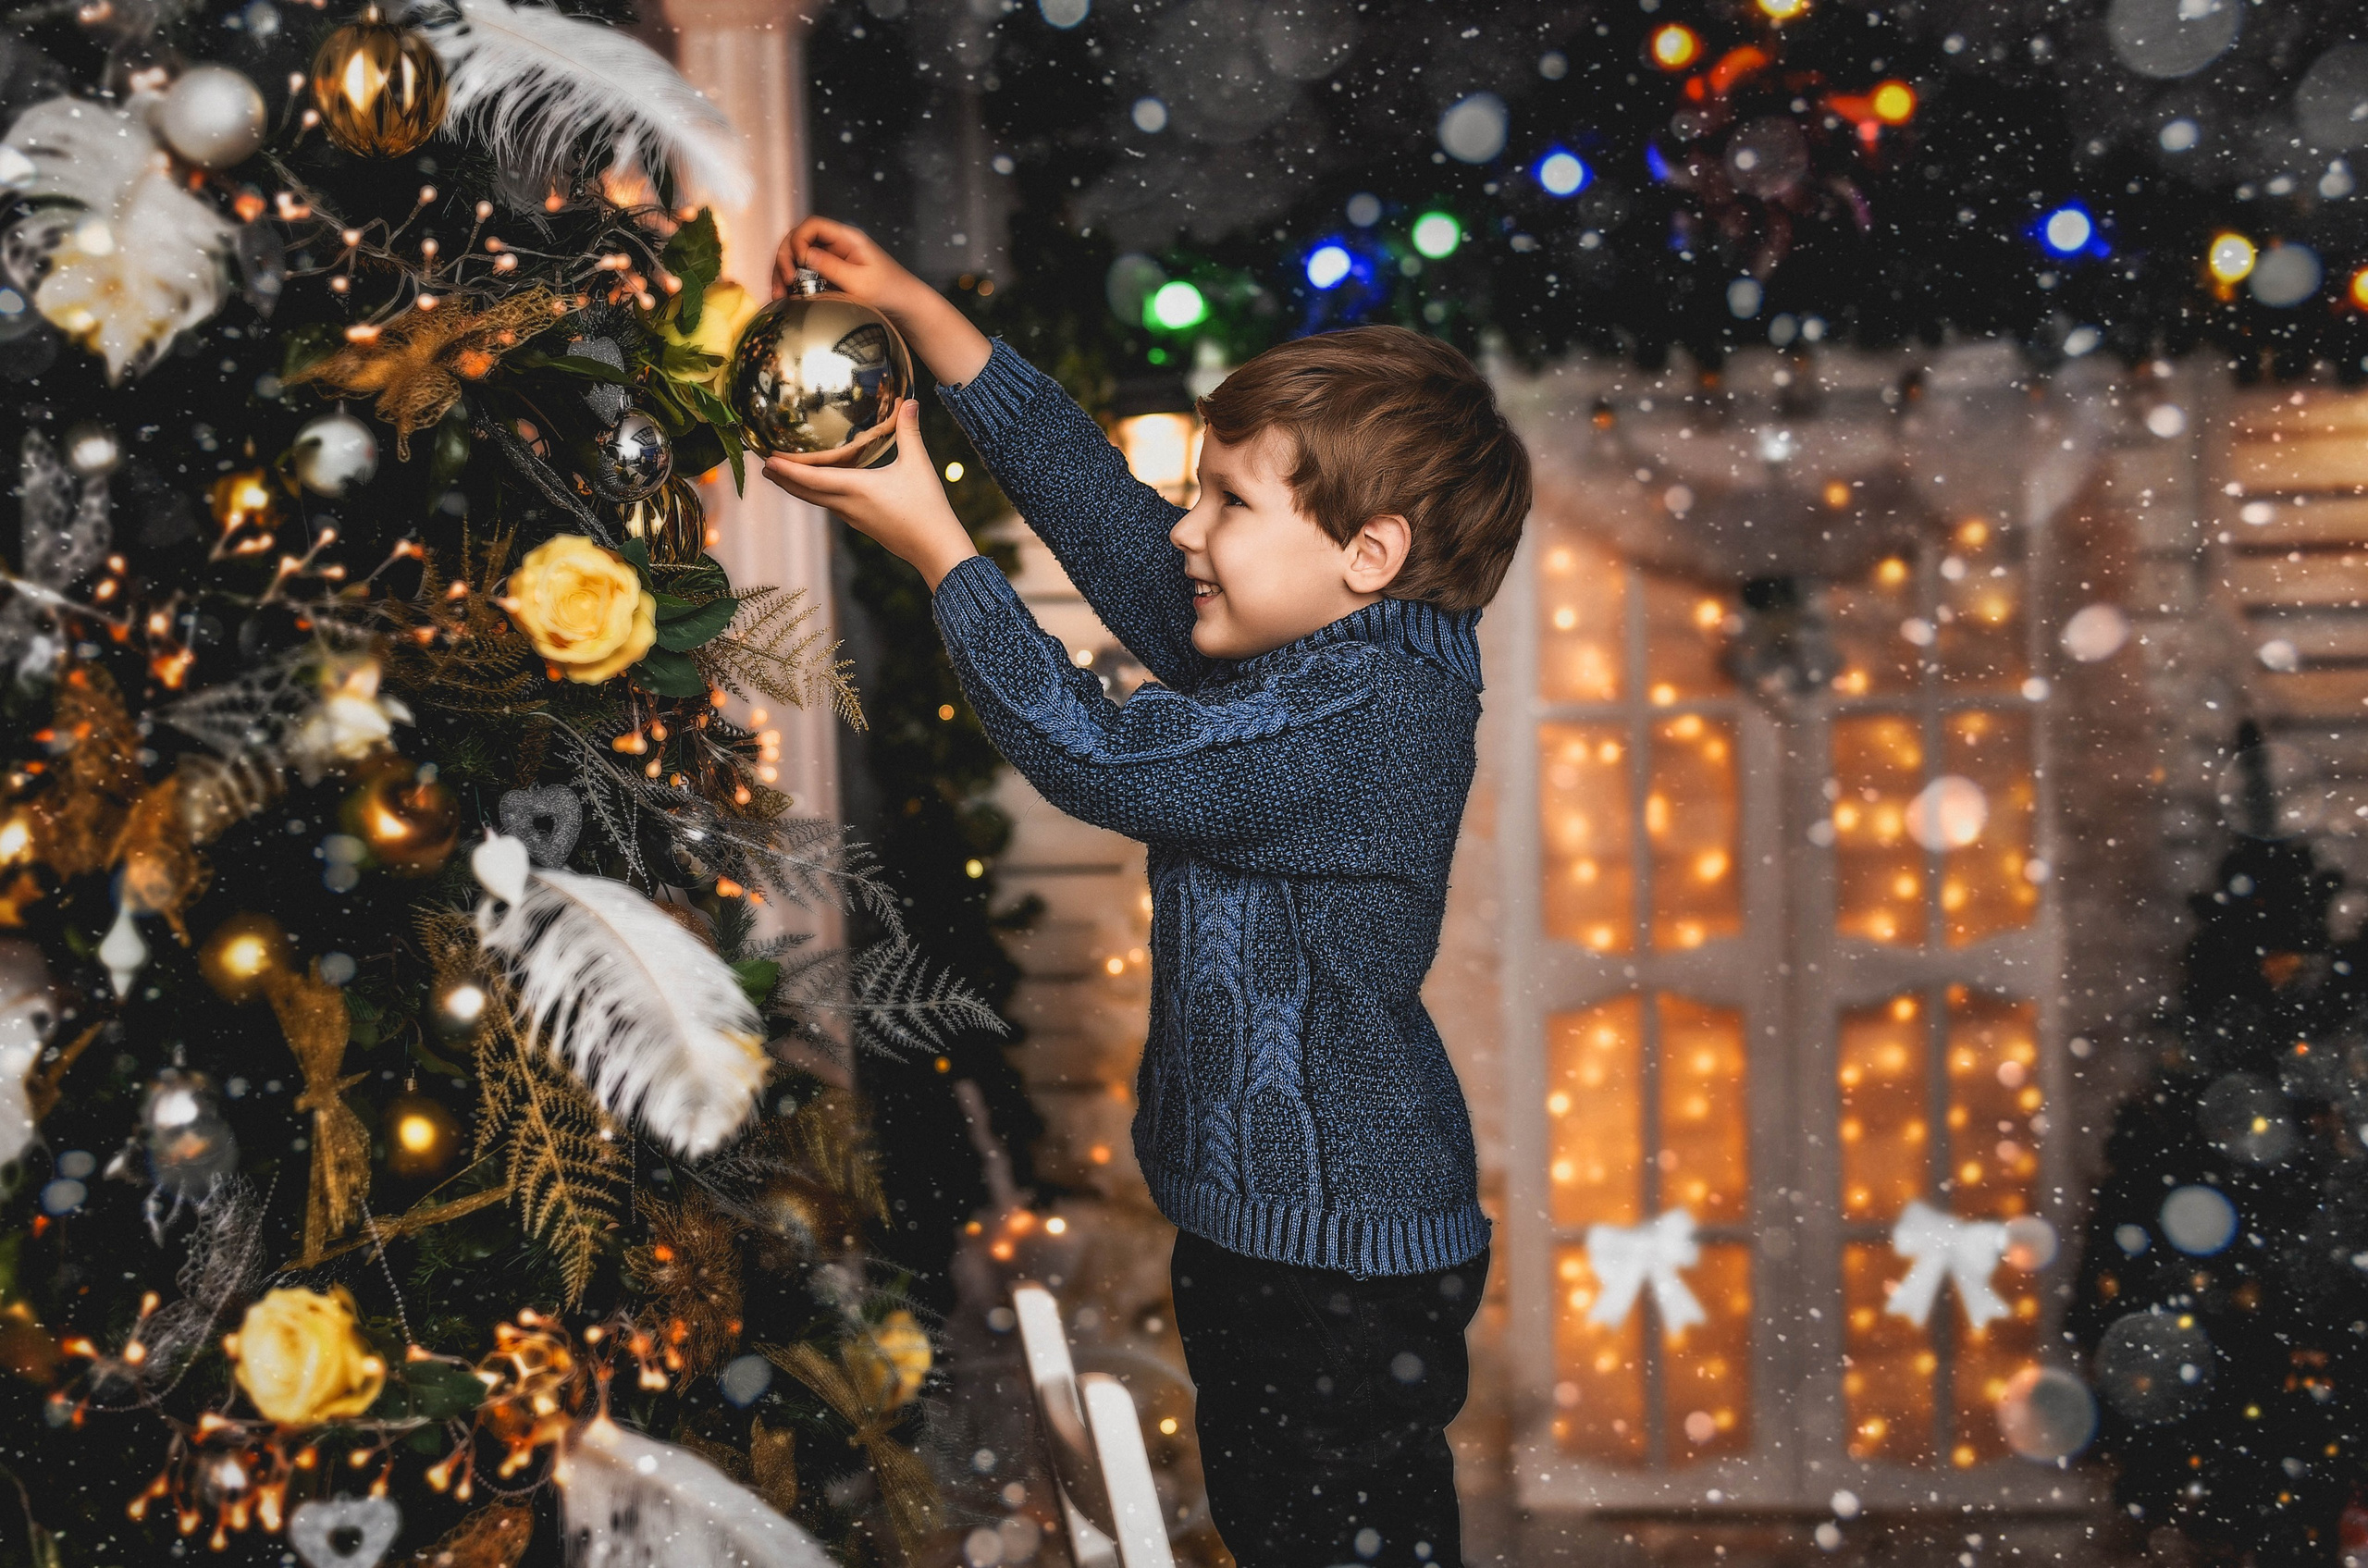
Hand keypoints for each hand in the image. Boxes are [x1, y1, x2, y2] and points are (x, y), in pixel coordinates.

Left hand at [762, 400, 979, 588]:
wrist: (934, 548)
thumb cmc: (927, 507)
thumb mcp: (918, 465)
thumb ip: (910, 432)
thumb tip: (909, 401)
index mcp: (857, 489)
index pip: (812, 479)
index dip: (787, 470)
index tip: (766, 461)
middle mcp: (848, 505)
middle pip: (805, 492)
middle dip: (782, 479)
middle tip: (762, 466)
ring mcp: (852, 517)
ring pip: (815, 500)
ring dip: (795, 487)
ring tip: (779, 475)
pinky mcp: (860, 523)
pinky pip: (829, 505)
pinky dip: (814, 494)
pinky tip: (816, 488)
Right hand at [773, 217, 931, 316]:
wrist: (904, 306)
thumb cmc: (889, 292)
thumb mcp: (860, 282)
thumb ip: (832, 267)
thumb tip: (803, 255)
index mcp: (846, 238)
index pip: (812, 225)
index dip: (798, 240)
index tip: (797, 263)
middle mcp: (835, 245)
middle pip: (797, 240)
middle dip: (785, 258)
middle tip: (784, 282)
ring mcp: (830, 259)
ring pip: (795, 257)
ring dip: (782, 273)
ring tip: (779, 294)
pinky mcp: (827, 275)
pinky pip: (802, 273)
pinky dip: (790, 283)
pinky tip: (785, 297)